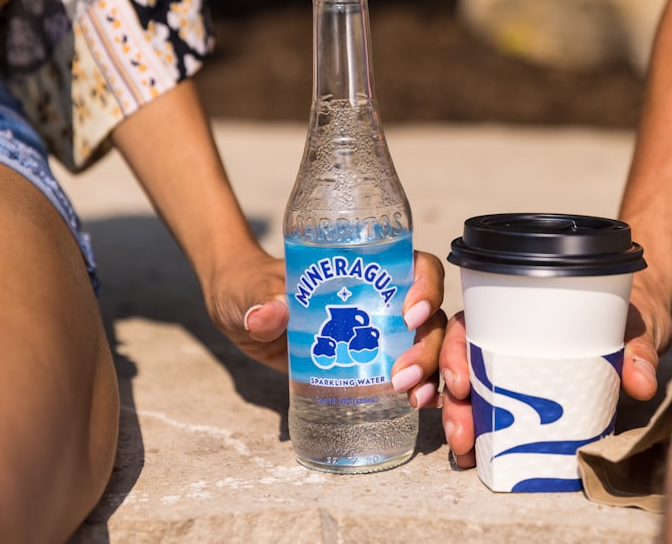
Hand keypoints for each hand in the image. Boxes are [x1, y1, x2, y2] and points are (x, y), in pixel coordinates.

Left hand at [206, 247, 445, 408]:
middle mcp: (384, 297)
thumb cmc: (249, 286)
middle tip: (403, 377)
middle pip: (429, 316)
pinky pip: (411, 373)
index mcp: (367, 266)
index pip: (416, 267)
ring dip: (431, 373)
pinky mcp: (371, 363)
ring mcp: (381, 333)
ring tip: (413, 398)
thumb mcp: (249, 289)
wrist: (240, 313)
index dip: (426, 287)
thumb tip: (265, 316)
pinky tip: (417, 405)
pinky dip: (422, 388)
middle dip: (428, 347)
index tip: (410, 316)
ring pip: (428, 347)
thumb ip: (259, 299)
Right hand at [439, 276, 671, 468]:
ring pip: (466, 390)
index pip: (467, 323)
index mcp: (516, 309)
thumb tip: (641, 383)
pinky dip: (475, 433)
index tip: (461, 383)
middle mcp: (502, 337)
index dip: (452, 351)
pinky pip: (488, 411)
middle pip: (457, 363)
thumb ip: (638, 349)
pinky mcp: (522, 396)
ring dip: (458, 420)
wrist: (640, 324)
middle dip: (452, 401)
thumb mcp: (634, 324)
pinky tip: (472, 455)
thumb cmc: (627, 314)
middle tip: (462, 433)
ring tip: (465, 451)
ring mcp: (509, 368)